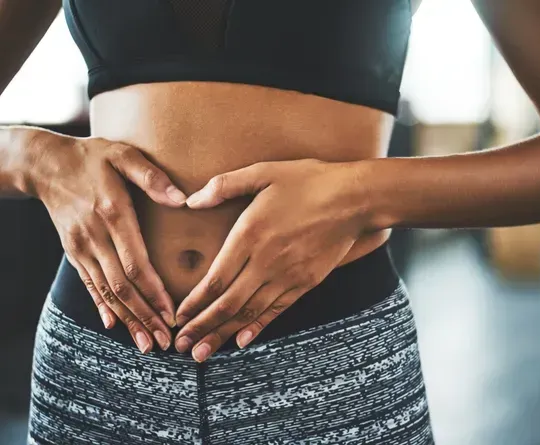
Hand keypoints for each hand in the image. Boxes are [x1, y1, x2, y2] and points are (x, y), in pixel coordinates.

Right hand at [27, 130, 186, 352]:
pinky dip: (102, 305)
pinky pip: (89, 284)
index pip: (135, 265)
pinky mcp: (73, 252)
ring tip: (146, 344)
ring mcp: (81, 247)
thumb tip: (183, 200)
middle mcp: (95, 237)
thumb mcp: (123, 155)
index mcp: (112, 215)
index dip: (154, 293)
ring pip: (106, 292)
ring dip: (128, 320)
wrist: (44, 164)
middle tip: (164, 343)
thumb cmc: (92, 157)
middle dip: (145, 317)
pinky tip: (113, 324)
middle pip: (122, 287)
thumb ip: (153, 177)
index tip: (171, 315)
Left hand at [173, 158, 370, 360]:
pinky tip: (242, 341)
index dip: (193, 303)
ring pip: (250, 313)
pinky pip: (277, 310)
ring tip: (202, 354)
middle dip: (201, 327)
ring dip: (223, 334)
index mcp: (250, 235)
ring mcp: (287, 275)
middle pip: (228, 304)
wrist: (354, 199)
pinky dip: (257, 327)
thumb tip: (191, 201)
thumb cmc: (308, 180)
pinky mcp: (305, 282)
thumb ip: (224, 185)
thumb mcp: (264, 172)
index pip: (215, 279)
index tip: (177, 318)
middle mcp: (266, 261)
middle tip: (180, 346)